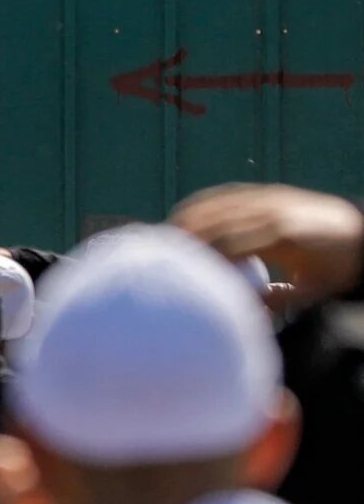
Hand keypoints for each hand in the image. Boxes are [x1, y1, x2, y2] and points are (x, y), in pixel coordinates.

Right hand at [173, 183, 363, 309]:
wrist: (360, 232)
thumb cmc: (338, 266)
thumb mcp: (315, 288)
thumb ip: (279, 298)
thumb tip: (242, 312)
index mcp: (281, 232)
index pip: (228, 243)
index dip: (200, 256)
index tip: (179, 273)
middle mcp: (268, 208)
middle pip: (211, 220)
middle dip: (183, 239)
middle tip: (159, 259)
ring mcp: (263, 196)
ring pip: (210, 205)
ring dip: (183, 222)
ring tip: (164, 243)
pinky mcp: (260, 191)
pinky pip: (219, 196)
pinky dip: (196, 208)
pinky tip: (181, 222)